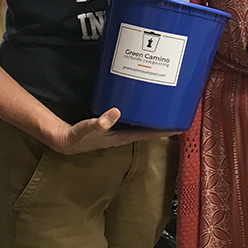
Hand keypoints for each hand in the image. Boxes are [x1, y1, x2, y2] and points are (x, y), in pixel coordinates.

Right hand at [47, 108, 179, 154]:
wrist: (66, 140)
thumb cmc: (79, 136)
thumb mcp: (89, 128)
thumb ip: (100, 122)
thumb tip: (115, 112)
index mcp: (123, 137)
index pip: (149, 134)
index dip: (164, 131)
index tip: (180, 127)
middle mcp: (125, 135)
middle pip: (150, 130)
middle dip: (164, 124)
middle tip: (180, 114)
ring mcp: (121, 131)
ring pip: (143, 125)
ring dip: (155, 119)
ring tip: (169, 110)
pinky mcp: (115, 126)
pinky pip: (134, 120)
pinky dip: (142, 114)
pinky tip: (145, 106)